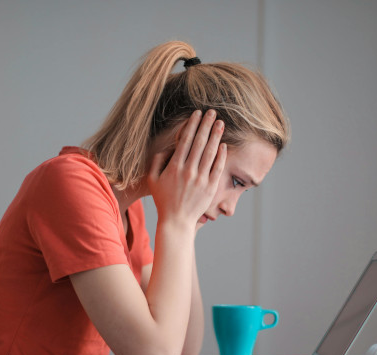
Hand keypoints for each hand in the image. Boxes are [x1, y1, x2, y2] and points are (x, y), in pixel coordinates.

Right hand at [148, 110, 226, 227]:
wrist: (176, 221)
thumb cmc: (163, 200)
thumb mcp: (152, 180)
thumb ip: (157, 161)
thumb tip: (166, 148)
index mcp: (174, 167)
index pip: (185, 140)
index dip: (192, 125)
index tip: (197, 114)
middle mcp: (188, 171)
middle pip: (199, 142)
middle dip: (206, 125)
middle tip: (212, 112)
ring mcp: (200, 179)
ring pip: (210, 153)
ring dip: (216, 136)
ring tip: (220, 123)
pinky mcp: (210, 188)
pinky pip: (217, 168)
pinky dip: (221, 156)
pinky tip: (224, 145)